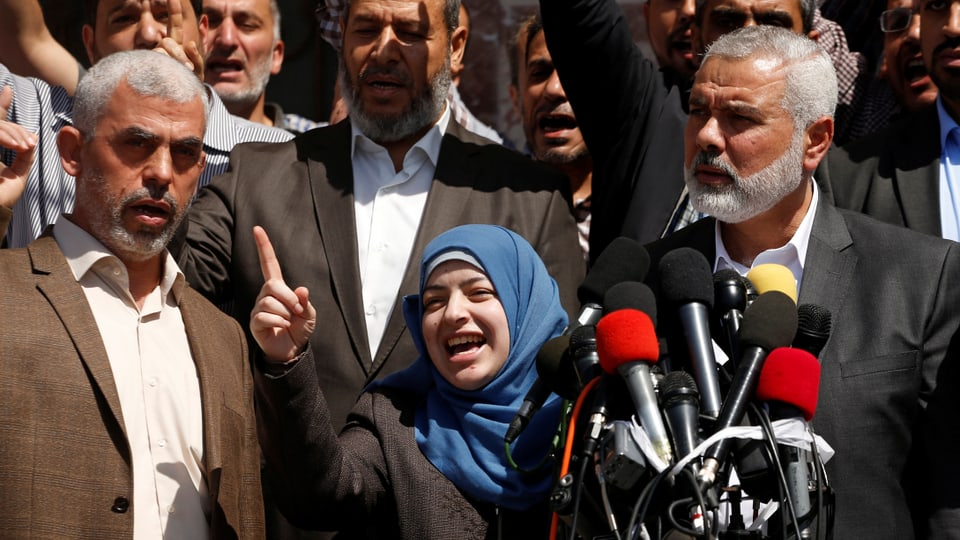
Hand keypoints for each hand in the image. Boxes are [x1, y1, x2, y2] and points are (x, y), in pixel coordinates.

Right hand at [0, 86, 35, 208]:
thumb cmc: (2, 199)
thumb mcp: (17, 173)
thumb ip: (24, 154)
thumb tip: (32, 135)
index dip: (0, 107)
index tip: (9, 93)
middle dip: (13, 130)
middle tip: (28, 144)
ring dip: (10, 133)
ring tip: (24, 147)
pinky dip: (4, 136)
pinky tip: (19, 146)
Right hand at [153, 0, 204, 81]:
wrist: (179, 104)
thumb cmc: (190, 85)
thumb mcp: (198, 70)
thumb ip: (197, 56)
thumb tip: (190, 43)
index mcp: (176, 45)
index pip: (174, 25)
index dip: (174, 10)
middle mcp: (164, 49)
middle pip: (167, 41)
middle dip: (178, 54)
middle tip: (188, 69)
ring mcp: (156, 58)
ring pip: (160, 51)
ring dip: (175, 62)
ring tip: (183, 74)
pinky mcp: (148, 67)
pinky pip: (157, 61)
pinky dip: (168, 67)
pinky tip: (173, 74)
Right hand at [250, 225, 316, 362]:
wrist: (292, 350)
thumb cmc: (299, 329)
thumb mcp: (309, 314)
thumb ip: (306, 302)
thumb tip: (301, 290)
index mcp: (279, 288)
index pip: (269, 264)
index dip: (264, 247)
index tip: (257, 229)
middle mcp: (265, 295)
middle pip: (272, 284)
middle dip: (289, 297)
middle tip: (297, 311)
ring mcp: (258, 308)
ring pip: (269, 301)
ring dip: (285, 312)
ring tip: (289, 321)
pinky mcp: (254, 321)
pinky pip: (265, 315)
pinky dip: (279, 321)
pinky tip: (281, 327)